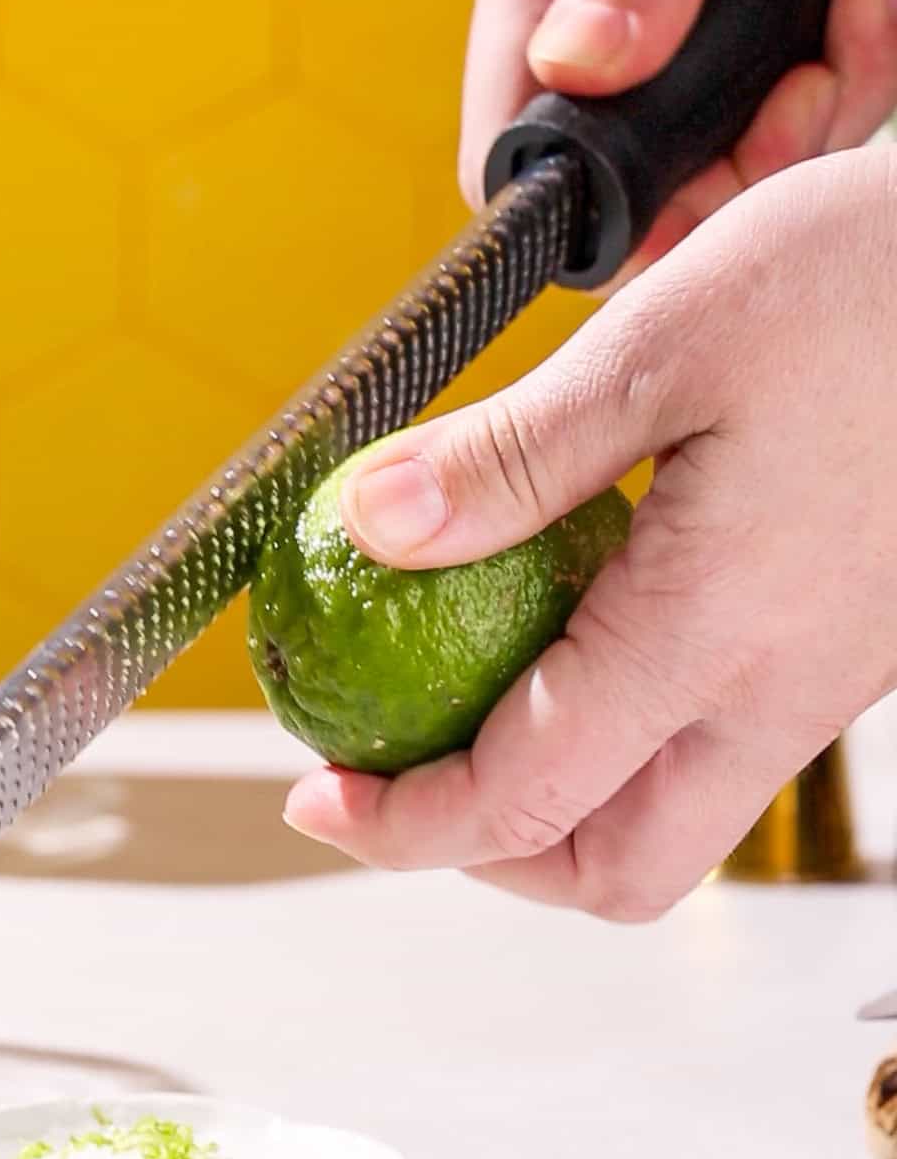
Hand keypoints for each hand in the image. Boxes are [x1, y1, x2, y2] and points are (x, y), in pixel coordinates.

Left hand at [283, 149, 896, 919]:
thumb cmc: (871, 286)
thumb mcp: (660, 343)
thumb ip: (510, 457)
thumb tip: (369, 522)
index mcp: (713, 631)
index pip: (525, 801)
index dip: (401, 828)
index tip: (317, 796)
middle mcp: (779, 694)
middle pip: (617, 872)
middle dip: (489, 857)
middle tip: (399, 779)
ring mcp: (826, 686)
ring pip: (680, 823)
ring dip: (565, 807)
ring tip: (476, 711)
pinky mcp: (850, 655)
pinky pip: (727, 749)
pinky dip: (633, 741)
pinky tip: (584, 635)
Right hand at [461, 0, 896, 281]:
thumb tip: (577, 70)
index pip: (515, 139)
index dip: (580, 203)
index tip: (672, 202)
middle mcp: (627, 17)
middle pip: (659, 181)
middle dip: (746, 157)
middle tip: (804, 84)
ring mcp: (717, 26)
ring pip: (761, 150)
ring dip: (836, 86)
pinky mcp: (803, 17)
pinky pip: (842, 90)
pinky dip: (882, 42)